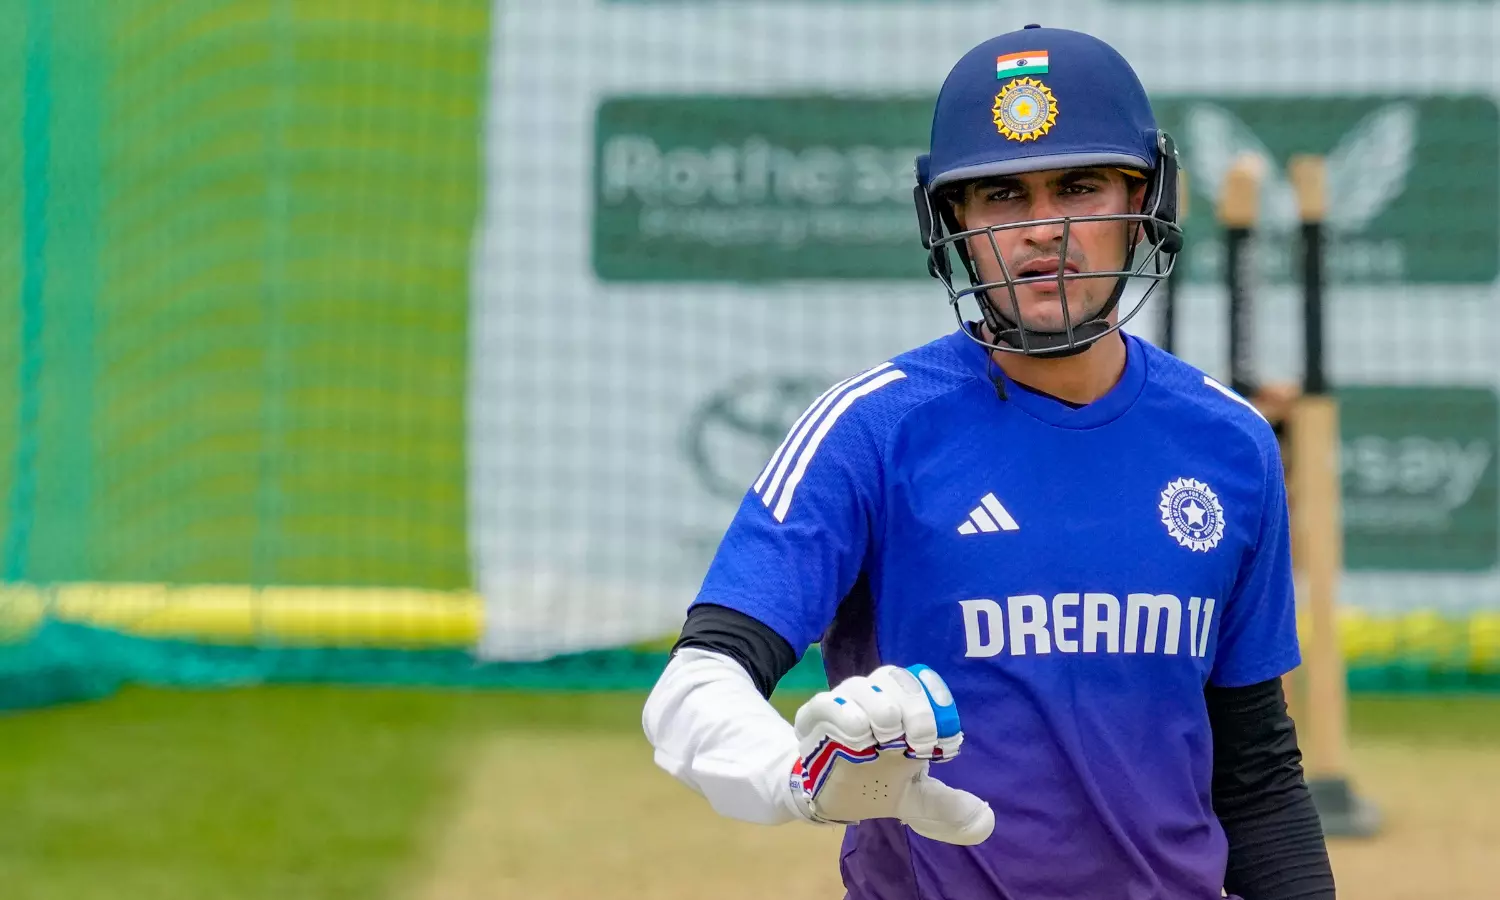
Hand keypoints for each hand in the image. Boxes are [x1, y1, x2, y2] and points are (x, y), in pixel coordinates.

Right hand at [788, 664, 993, 844]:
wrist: (831, 797)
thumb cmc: (875, 784)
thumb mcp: (915, 797)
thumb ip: (946, 804)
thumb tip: (985, 820)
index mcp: (903, 706)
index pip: (922, 680)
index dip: (937, 701)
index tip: (945, 740)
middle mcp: (874, 696)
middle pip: (896, 678)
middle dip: (916, 709)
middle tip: (919, 744)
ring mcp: (843, 704)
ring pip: (861, 685)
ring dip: (881, 711)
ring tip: (884, 742)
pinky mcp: (813, 718)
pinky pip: (826, 703)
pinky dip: (845, 717)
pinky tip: (858, 742)